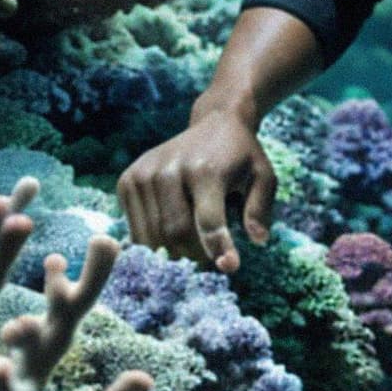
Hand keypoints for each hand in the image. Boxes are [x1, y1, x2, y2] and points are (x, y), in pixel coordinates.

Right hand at [117, 105, 276, 273]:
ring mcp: (144, 174)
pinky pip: (135, 228)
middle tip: (207, 260)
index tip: (229, 267)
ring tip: (191, 248)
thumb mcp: (263, 176)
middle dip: (193, 255)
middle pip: (175, 233)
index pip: (208, 221)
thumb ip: (260, 208)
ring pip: (152, 235)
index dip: (218, 248)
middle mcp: (169, 170)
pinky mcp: (128, 181)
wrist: (214, 123)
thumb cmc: (241, 156)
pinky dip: (152, 241)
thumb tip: (258, 240)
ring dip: (172, 252)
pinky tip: (170, 233)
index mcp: (205, 170)